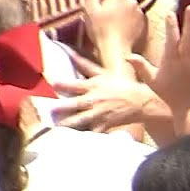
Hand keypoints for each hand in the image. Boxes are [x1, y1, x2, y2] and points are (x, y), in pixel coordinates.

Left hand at [51, 73, 166, 131]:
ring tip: (56, 127)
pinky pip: (91, 132)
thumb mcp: (103, 73)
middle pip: (73, 105)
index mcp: (92, 86)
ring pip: (79, 121)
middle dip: (60, 108)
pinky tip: (73, 139)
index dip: (61, 84)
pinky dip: (83, 136)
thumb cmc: (121, 86)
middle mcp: (93, 100)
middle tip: (49, 111)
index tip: (52, 84)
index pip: (73, 85)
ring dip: (67, 124)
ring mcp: (98, 114)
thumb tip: (69, 52)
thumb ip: (85, 64)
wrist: (140, 102)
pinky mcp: (104, 125)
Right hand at [83, 0, 145, 61]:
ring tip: (109, 26)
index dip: (97, 1)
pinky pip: (131, 17)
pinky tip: (118, 30)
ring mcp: (139, 11)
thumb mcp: (90, 8)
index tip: (94, 13)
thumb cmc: (100, 29)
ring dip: (117, 13)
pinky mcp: (143, 22)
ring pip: (123, 8)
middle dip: (108, 6)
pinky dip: (125, 21)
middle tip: (101, 20)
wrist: (115, 50)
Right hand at [135, 6, 189, 114]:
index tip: (170, 14)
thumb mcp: (152, 81)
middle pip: (189, 38)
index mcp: (171, 61)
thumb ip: (141, 66)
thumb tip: (127, 56)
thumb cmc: (169, 94)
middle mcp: (186, 60)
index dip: (171, 26)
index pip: (171, 40)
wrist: (189, 108)